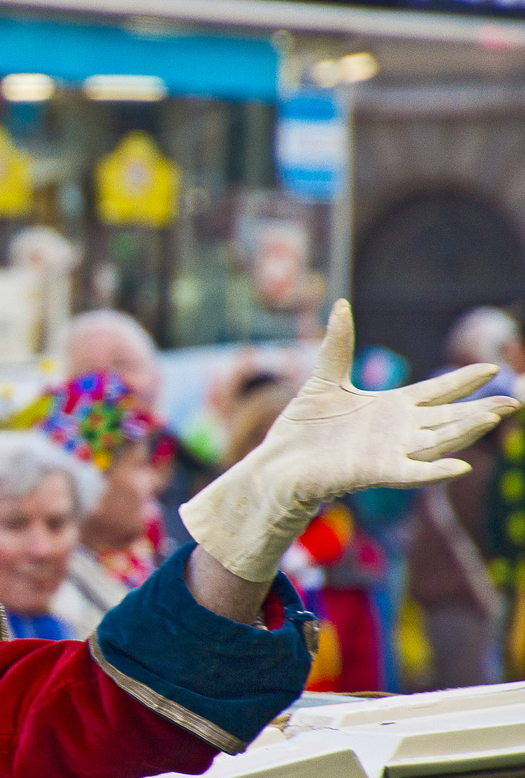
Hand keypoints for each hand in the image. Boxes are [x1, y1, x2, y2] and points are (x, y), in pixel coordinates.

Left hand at [181, 299, 517, 582]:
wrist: (276, 463)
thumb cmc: (301, 427)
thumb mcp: (323, 378)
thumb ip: (338, 344)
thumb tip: (340, 304)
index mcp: (390, 408)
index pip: (435, 392)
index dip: (461, 381)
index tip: (490, 366)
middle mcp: (396, 431)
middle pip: (448, 418)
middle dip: (481, 409)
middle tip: (514, 401)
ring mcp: (388, 452)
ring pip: (437, 441)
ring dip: (465, 430)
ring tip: (494, 416)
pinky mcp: (372, 473)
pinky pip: (411, 473)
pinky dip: (435, 470)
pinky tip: (460, 465)